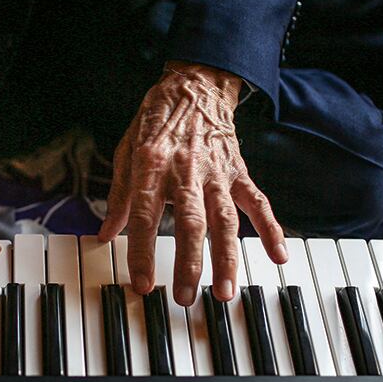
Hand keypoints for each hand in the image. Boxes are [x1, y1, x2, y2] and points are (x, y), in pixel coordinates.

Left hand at [98, 61, 286, 304]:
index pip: (144, 217)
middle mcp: (186, 171)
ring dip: (226, 258)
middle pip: (189, 224)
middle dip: (188, 264)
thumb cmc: (156, 120)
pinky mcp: (238, 171)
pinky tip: (278, 256)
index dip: (141, 253)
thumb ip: (119, 196)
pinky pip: (257, 203)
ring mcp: (217, 172)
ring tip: (224, 291)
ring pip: (224, 220)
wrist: (195, 84)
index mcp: (152, 165)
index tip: (142, 285)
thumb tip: (104, 234)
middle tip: (184, 297)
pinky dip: (271, 229)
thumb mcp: (126, 151)